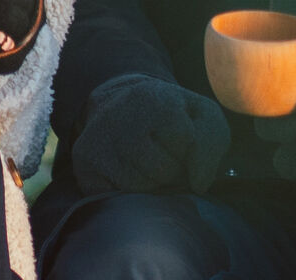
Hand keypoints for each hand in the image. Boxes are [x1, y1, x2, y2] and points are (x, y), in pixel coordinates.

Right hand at [71, 73, 229, 195]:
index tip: (177, 133)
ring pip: (142, 187)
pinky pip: (119, 197)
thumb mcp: (202, 117)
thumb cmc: (171, 116)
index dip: (188, 145)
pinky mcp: (84, 166)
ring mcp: (97, 142)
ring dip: (152, 182)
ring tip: (145, 160)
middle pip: (164, 169)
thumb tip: (197, 184)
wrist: (120, 105)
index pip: (185, 140)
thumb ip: (211, 144)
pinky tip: (127, 171)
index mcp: (150, 97)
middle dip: (171, 166)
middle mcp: (118, 116)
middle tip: (160, 149)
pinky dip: (130, 191)